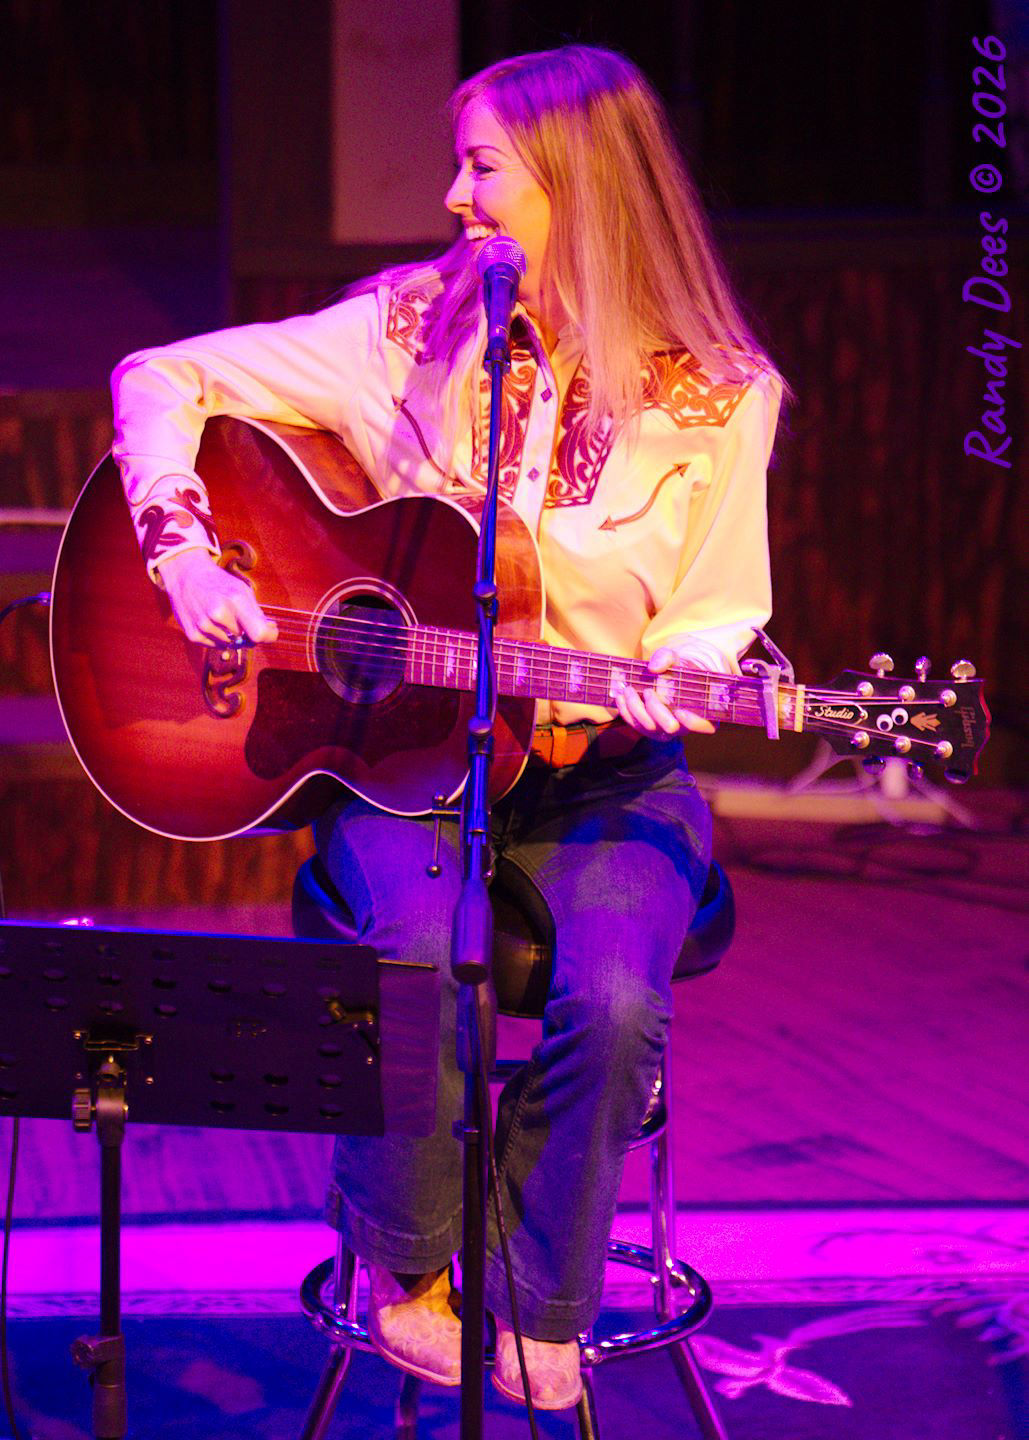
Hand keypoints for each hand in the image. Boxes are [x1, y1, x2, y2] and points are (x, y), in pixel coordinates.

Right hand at [157, 548, 277, 646]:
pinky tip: (209, 620)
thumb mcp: (242, 590)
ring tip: (220, 616)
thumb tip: (270, 633)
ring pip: (230, 644)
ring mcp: (204, 626)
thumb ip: (257, 613)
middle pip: (245, 640)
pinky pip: (215, 645)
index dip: (269, 635)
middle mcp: (218, 614)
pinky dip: (216, 637)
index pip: (260, 633)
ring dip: (230, 635)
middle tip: (236, 615)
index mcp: (235, 600)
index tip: (270, 630)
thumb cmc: (219, 583)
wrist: (186, 576)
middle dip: (246, 631)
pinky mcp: (193, 635)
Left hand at [613, 646, 715, 735]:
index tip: (680, 711)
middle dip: (655, 710)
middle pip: (670, 728)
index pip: (705, 725)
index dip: (693, 722)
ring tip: (628, 690)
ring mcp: (666, 729)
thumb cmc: (682, 665)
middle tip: (648, 691)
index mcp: (704, 710)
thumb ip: (668, 657)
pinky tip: (621, 698)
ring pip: (650, 728)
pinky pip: (636, 726)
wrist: (672, 671)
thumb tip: (653, 667)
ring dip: (636, 710)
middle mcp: (686, 724)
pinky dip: (626, 712)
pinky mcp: (650, 726)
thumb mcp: (680, 656)